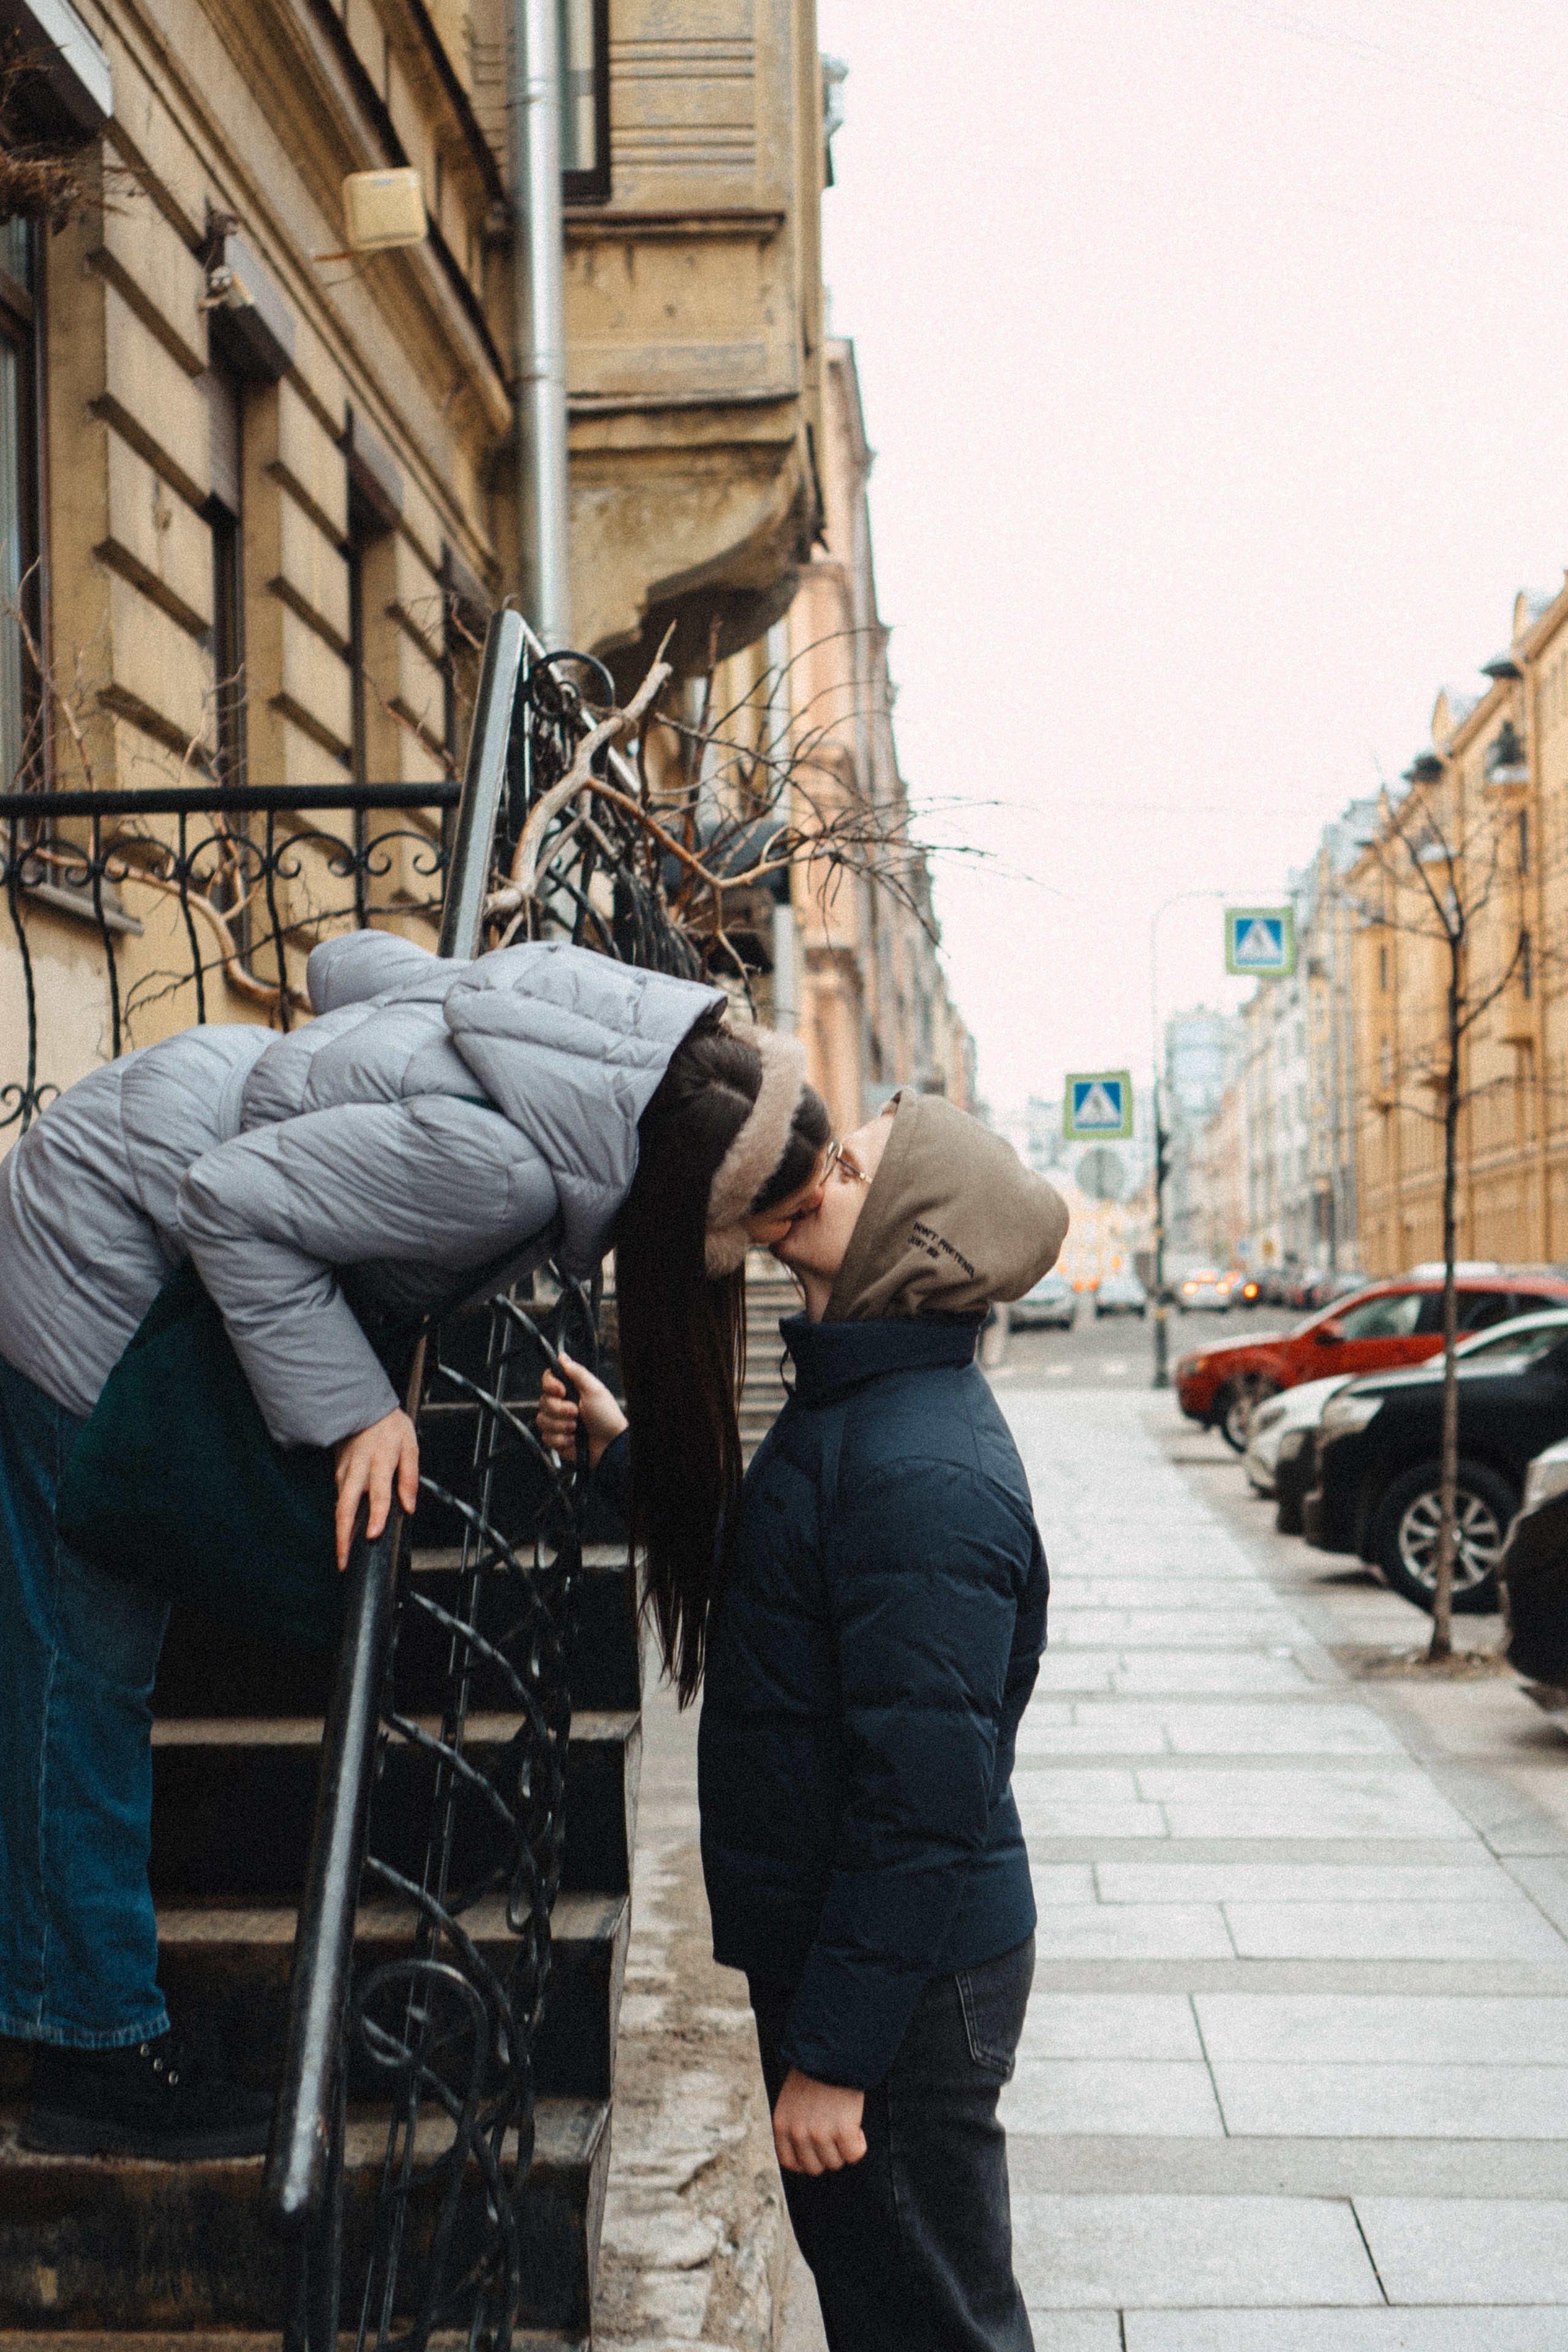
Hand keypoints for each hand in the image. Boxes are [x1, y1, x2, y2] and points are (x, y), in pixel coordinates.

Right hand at [333, 1407, 419, 1570]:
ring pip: (339, 1504)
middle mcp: (358, 1469)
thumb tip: (409, 1506)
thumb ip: (410, 1476)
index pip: (378, 1493)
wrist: (361, 1406)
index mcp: (380, 1461)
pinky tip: (344, 1531)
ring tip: (343, 1555)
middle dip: (343, 1536)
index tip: (372, 1535)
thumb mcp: (409, 1444)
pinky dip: (341, 1516)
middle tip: (343, 1561)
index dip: (376, 1515)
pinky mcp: (337, 1471)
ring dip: (339, 1530)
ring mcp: (344, 1471)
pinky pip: (339, 1497)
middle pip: (346, 1506)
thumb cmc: (389, 1425)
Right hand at [537, 1349, 627, 1469]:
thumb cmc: (607, 1417)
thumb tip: (562, 1357)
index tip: (561, 1391)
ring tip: (577, 1428)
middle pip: (542, 1401)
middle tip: (576, 1413)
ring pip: (542, 1420)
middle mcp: (561, 1405)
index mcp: (570, 1391)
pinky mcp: (556, 1440)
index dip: (550, 1385)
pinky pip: (546, 1437)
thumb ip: (577, 1372)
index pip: (548, 1381)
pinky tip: (574, 1439)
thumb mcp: (594, 1390)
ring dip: (561, 1425)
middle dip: (560, 1409)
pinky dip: (561, 1439)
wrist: (610, 1445)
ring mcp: (557, 1423)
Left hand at [771, 2067, 866, 2174]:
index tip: (817, 2151)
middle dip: (826, 2154)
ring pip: (835, 2162)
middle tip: (834, 2135)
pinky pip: (854, 2154)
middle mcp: (798, 2133)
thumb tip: (808, 2150)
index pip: (790, 2163)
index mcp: (782, 2125)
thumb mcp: (791, 2099)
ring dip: (843, 2148)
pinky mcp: (842, 2130)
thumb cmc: (814, 2072)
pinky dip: (859, 2144)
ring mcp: (820, 2133)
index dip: (806, 2160)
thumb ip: (795, 2124)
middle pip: (814, 2167)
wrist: (832, 2051)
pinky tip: (857, 2127)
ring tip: (845, 2125)